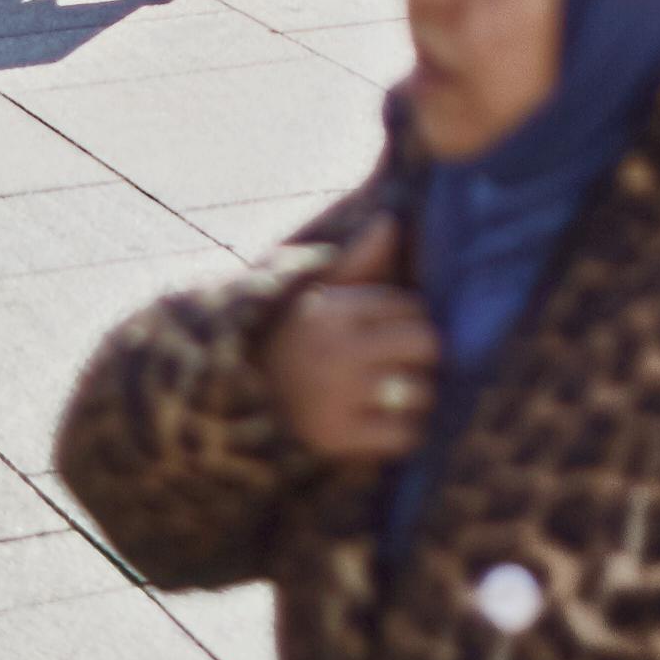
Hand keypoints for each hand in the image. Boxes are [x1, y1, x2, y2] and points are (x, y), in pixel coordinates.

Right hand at [266, 216, 438, 465]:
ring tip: (393, 394)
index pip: (410, 307)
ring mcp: (337, 396)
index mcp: (332, 309)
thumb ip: (357, 260)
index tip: (389, 333)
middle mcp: (336, 349)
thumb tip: (390, 221)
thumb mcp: (315, 296)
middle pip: (426, 345)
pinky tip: (383, 424)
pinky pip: (404, 434)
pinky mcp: (337, 438)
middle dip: (421, 355)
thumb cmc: (291, 342)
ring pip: (421, 391)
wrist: (233, 402)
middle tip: (402, 364)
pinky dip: (403, 432)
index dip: (408, 320)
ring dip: (415, 395)